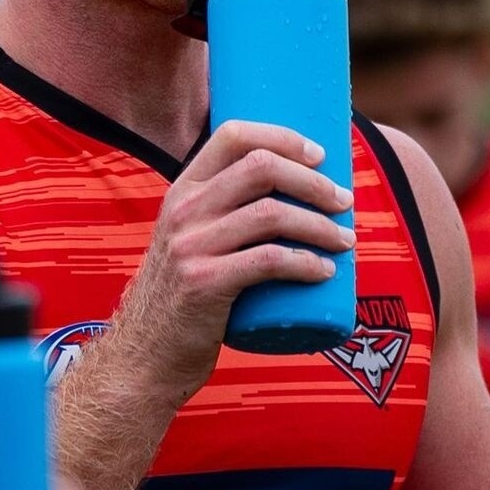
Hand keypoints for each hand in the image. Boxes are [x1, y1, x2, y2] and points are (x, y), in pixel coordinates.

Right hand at [112, 120, 355, 401]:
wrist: (143, 355)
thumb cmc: (182, 296)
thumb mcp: (188, 239)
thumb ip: (220, 214)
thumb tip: (289, 193)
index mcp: (182, 189)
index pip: (233, 134)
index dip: (283, 137)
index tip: (321, 156)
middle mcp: (183, 209)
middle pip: (261, 168)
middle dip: (314, 182)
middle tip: (344, 202)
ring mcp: (190, 245)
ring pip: (271, 213)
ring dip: (320, 225)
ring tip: (345, 240)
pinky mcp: (203, 283)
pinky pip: (268, 261)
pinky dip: (306, 263)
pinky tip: (325, 271)